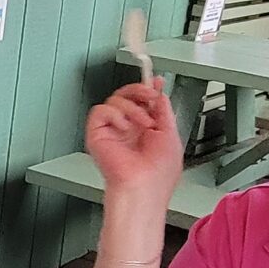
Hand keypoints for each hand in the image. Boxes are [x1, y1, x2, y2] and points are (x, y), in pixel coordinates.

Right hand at [84, 81, 182, 200]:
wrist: (144, 187)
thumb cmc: (159, 174)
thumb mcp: (171, 134)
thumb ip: (164, 111)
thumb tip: (159, 93)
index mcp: (146, 130)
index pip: (142, 101)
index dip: (148, 89)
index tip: (156, 81)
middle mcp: (128, 129)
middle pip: (127, 95)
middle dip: (140, 90)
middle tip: (149, 94)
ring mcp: (113, 131)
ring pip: (115, 99)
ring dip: (132, 107)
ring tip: (142, 122)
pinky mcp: (97, 134)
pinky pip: (101, 111)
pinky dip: (115, 114)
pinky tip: (124, 127)